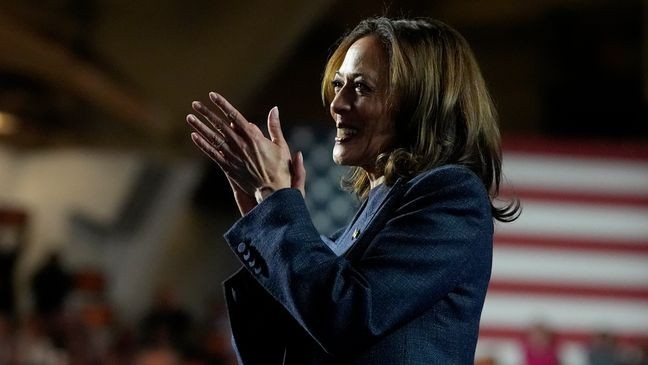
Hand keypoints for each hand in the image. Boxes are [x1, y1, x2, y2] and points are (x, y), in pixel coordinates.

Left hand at [187, 92, 304, 214]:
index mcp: (253, 137)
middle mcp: (240, 145)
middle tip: (195, 104)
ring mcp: (233, 156)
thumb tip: (274, 108)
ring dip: (200, 127)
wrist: (273, 191)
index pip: (235, 116)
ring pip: (213, 138)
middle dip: (207, 113)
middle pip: (220, 125)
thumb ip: (275, 126)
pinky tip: (194, 136)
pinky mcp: (228, 167)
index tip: (212, 95)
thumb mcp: (281, 145)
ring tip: (189, 117)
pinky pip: (213, 154)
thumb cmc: (280, 168)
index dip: (223, 104)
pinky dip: (203, 145)